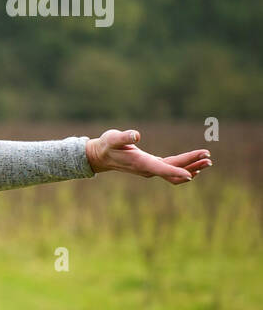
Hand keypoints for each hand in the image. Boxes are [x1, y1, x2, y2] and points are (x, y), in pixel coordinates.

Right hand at [85, 129, 211, 184]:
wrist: (100, 156)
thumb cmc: (107, 145)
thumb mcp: (113, 138)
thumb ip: (124, 137)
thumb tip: (136, 135)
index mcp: (141, 163)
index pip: (162, 168)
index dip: (176, 171)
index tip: (191, 174)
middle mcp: (148, 169)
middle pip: (174, 169)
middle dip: (192, 164)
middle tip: (208, 157)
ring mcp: (151, 170)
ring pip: (175, 172)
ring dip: (192, 167)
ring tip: (208, 161)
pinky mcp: (152, 167)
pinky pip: (171, 171)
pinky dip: (185, 168)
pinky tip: (195, 166)